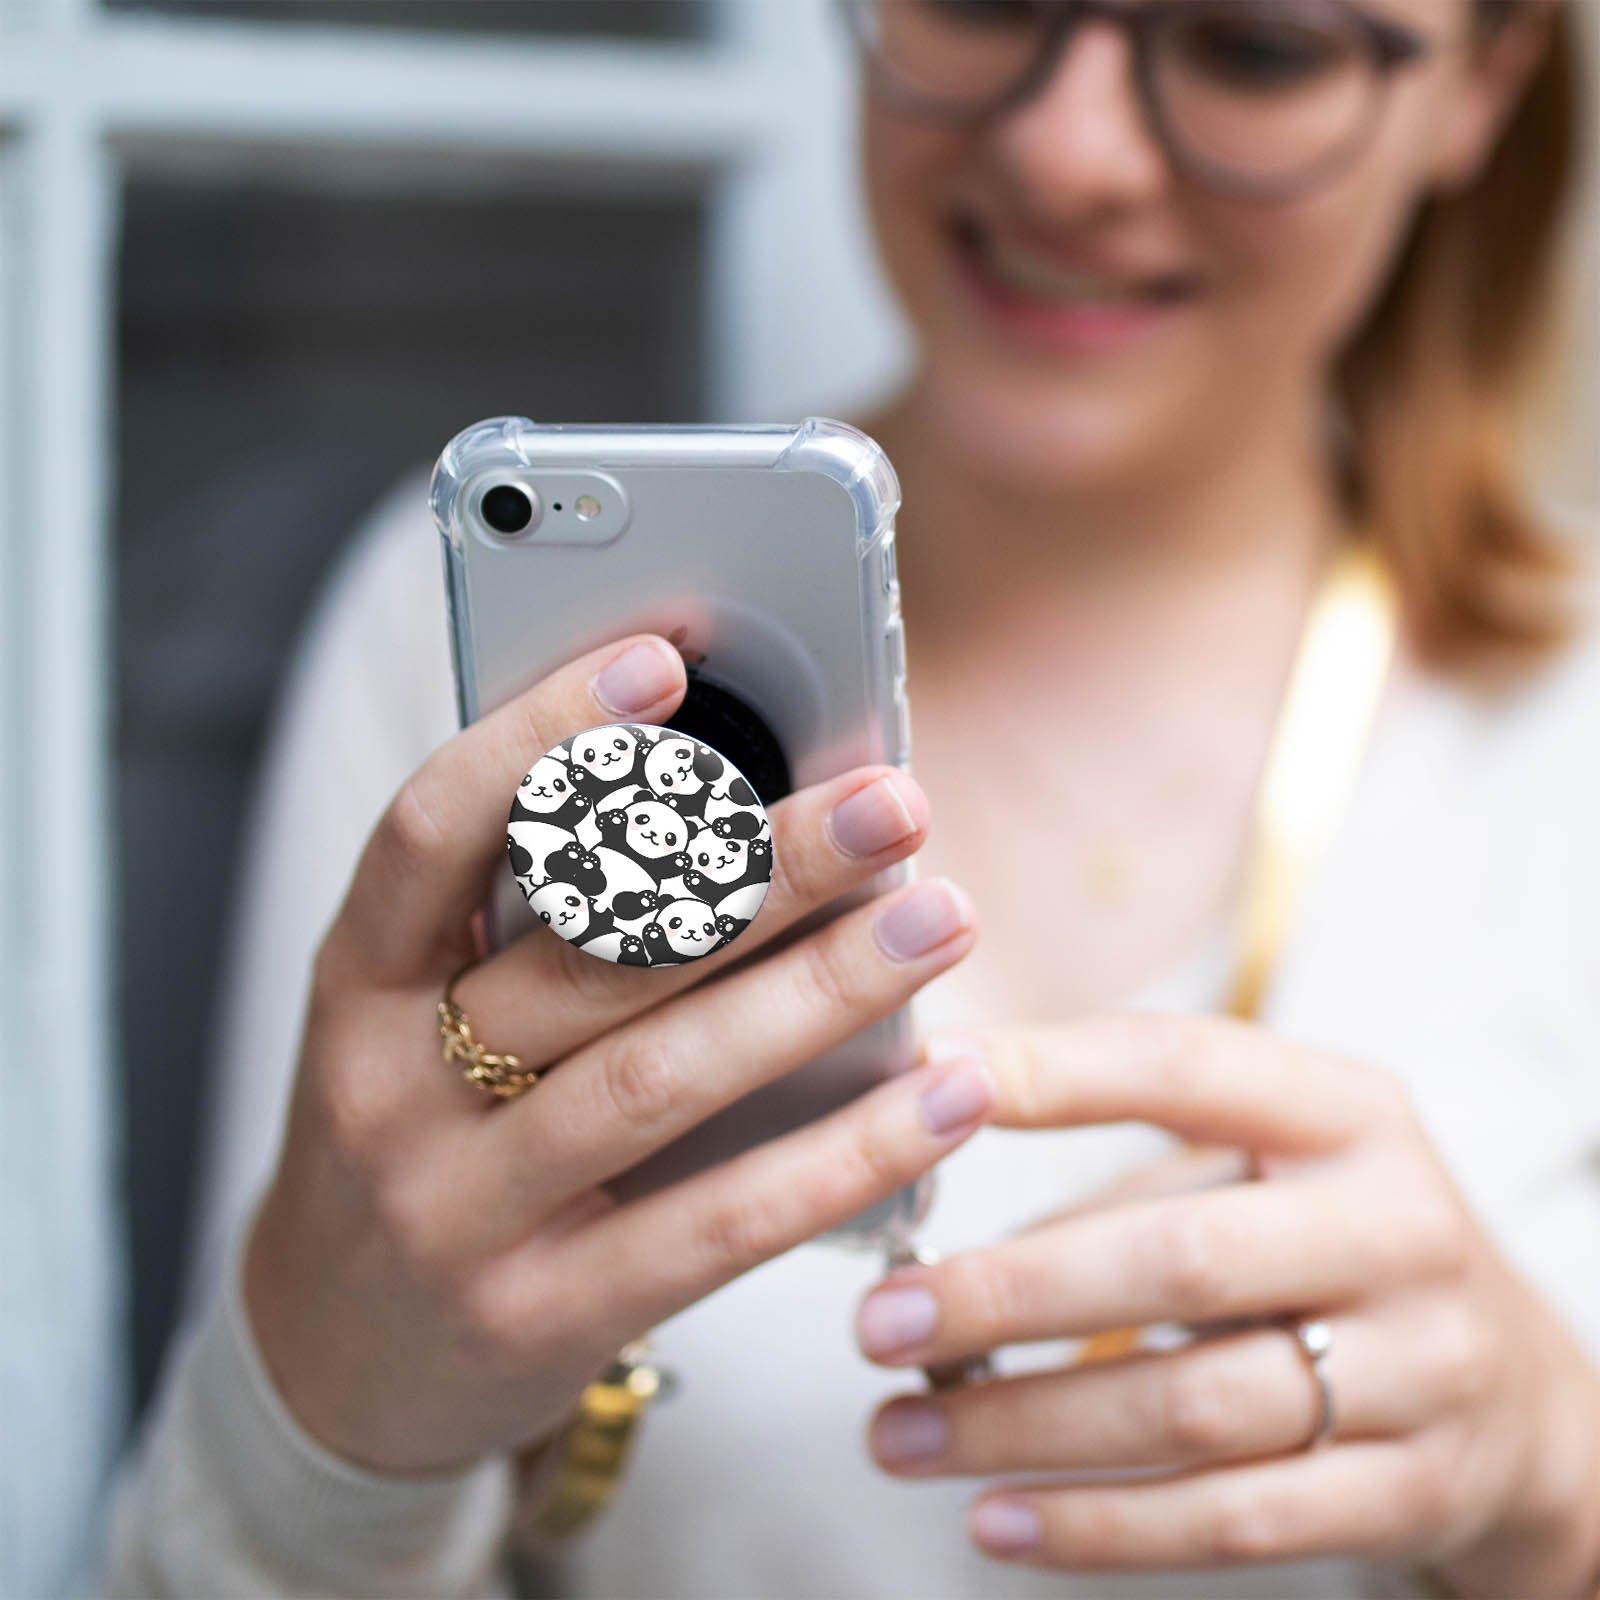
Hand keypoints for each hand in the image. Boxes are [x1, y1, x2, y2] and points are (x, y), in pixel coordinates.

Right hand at [246, 633, 991, 1473]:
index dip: (539, 737)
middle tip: (890, 801)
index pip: (430, 829)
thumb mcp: (420, 1023)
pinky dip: (840, 1154)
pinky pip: (713, 1226)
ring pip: (657, 1077)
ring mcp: (456, 1211)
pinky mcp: (540, 1316)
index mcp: (355, 981)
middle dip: (757, 867)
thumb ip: (533, 926)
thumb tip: (729, 805)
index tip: (665, 661)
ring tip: (941, 919)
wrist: (334, 1365)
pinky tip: (942, 1094)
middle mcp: (388, 1086)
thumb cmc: (417, 1141)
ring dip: (818, 991)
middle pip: (589, 952)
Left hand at [854, 1015, 1599, 1595]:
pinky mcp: (1412, 1491)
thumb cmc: (1339, 1244)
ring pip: (1190, 1407)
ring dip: (1024, 1426)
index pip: (1185, 1066)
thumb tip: (946, 1206)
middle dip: (1009, 1292)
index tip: (932, 1077)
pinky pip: (1234, 1521)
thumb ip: (1132, 1177)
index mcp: (1348, 1113)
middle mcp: (1393, 1228)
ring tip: (899, 1430)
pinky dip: (1099, 1527)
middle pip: (1177, 1258)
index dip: (1055, 1072)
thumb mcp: (1271, 1167)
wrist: (1520, 1394)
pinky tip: (995, 1520)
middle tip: (881, 1317)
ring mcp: (1418, 1368)